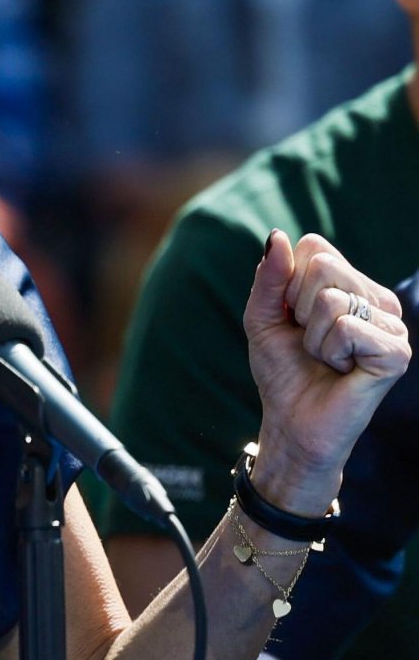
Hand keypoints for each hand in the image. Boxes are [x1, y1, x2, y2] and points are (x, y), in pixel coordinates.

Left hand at [244, 231, 409, 509]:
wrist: (292, 423)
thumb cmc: (283, 372)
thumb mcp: (263, 318)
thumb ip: (269, 277)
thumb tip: (277, 236)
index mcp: (351, 285)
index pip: (313, 246)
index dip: (288, 283)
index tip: (293, 319)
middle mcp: (377, 299)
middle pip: (323, 265)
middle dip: (299, 309)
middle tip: (311, 343)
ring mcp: (392, 324)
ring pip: (332, 299)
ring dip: (313, 336)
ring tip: (326, 359)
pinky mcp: (396, 351)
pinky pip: (346, 328)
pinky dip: (330, 352)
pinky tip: (342, 371)